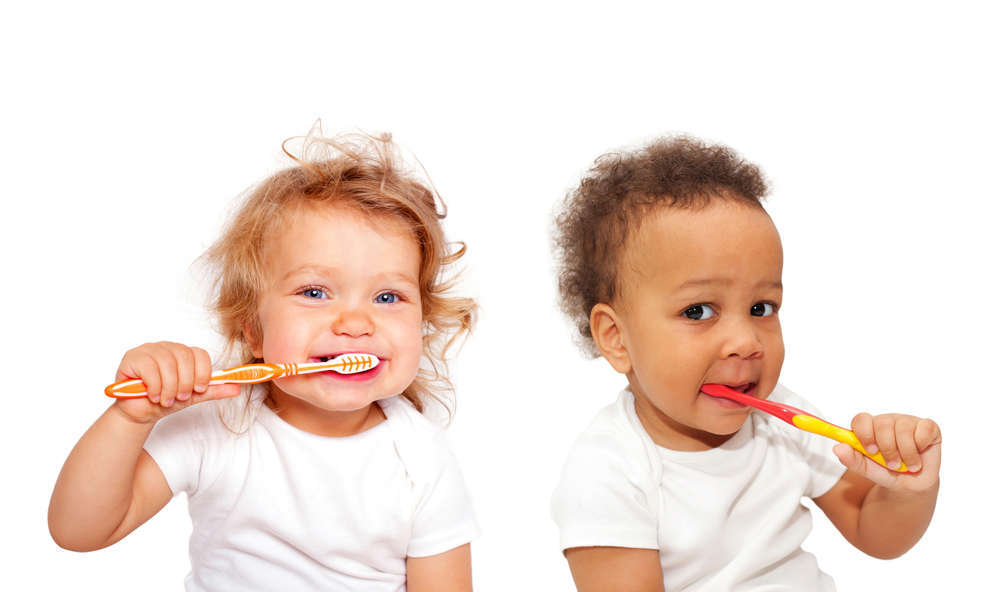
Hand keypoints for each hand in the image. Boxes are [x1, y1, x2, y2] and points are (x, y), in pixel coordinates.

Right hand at [112, 342, 240, 423]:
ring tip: (166, 400)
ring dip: (170, 387)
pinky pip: (149, 367)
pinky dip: (155, 386)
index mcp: (183, 354)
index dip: (203, 372)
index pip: (200, 354)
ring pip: (167, 362)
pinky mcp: (132, 357)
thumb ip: (213, 390)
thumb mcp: (192, 397)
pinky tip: (153, 395)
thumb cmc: (165, 400)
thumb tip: (237, 388)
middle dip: (186, 382)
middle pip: (184, 356)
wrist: (140, 413)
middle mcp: (167, 348)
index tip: (199, 389)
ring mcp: (149, 350)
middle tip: (181, 398)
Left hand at [834, 412, 940, 491]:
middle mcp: (888, 421)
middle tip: (891, 465)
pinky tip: (919, 456)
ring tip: (907, 465)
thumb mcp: (867, 470)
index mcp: (870, 428)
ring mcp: (908, 422)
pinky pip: (924, 429)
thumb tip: (837, 447)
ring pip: (903, 428)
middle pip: (883, 423)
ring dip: (905, 453)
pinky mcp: (928, 427)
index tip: (871, 451)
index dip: (865, 434)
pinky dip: (921, 446)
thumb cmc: (887, 472)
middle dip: (887, 448)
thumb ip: (852, 459)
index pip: (861, 419)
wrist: (911, 485)